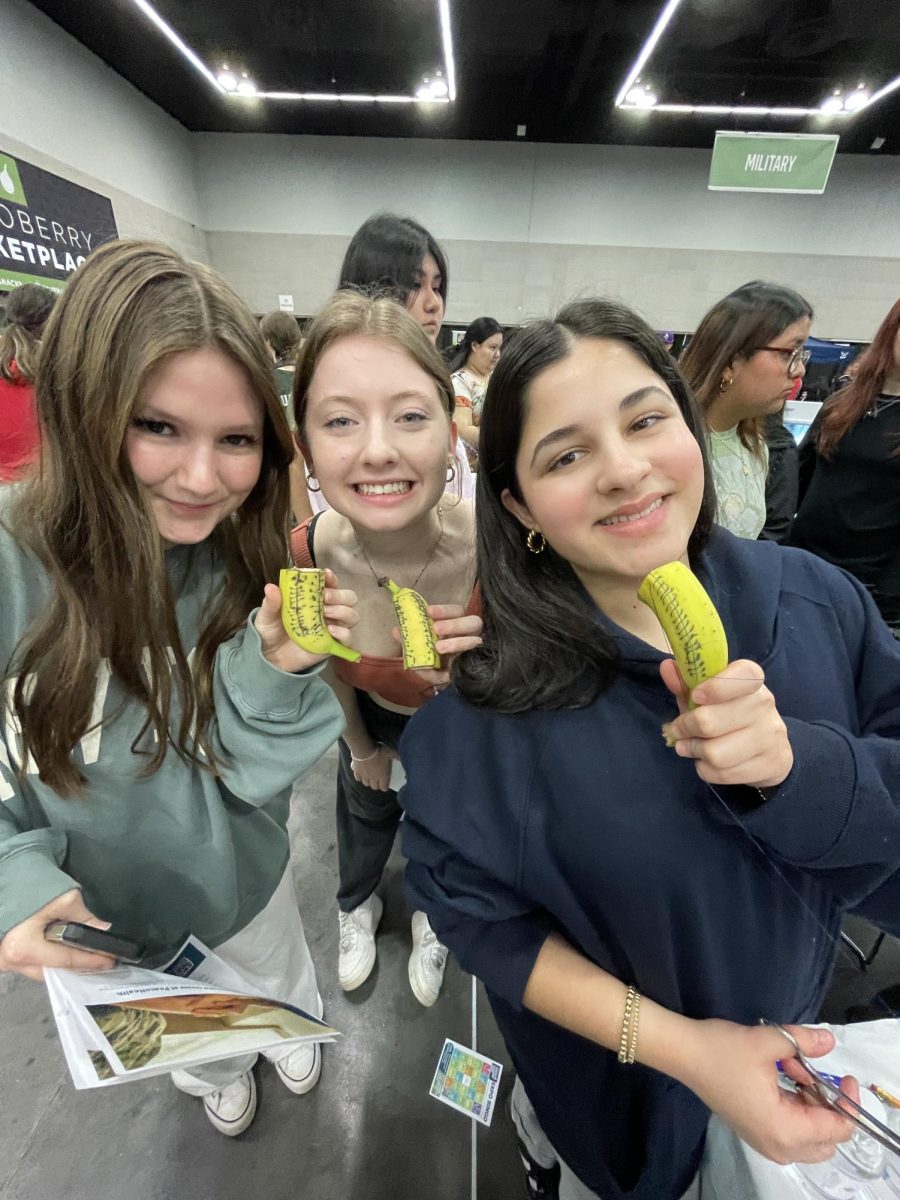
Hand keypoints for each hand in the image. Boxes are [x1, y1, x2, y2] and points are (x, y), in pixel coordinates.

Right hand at [0, 889, 115, 981]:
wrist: (8, 880)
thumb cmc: (31, 888)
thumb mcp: (63, 900)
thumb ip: (85, 918)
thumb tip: (104, 931)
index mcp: (24, 948)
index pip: (66, 960)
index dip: (91, 961)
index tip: (110, 961)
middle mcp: (11, 961)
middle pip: (54, 972)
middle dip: (79, 968)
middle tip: (102, 962)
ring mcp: (6, 961)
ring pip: (43, 972)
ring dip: (65, 966)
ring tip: (88, 959)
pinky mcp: (6, 957)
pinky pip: (34, 966)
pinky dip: (51, 961)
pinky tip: (67, 955)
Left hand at [255, 569, 357, 672]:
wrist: (270, 657)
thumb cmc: (271, 631)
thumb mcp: (267, 616)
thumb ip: (271, 603)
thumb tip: (270, 587)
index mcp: (314, 598)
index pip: (331, 583)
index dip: (332, 578)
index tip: (325, 575)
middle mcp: (328, 610)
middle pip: (349, 597)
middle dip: (339, 595)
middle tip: (324, 597)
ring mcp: (332, 627)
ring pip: (352, 615)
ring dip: (342, 611)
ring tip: (325, 613)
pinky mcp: (333, 644)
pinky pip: (348, 638)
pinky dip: (343, 633)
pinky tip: (330, 630)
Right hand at [350, 744, 395, 791]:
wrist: (364, 748)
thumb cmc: (379, 751)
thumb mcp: (391, 752)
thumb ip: (397, 756)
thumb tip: (402, 758)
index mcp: (383, 775)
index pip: (384, 787)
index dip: (385, 787)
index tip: (385, 784)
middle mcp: (373, 778)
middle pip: (374, 787)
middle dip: (376, 785)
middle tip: (378, 780)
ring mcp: (364, 776)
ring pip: (366, 784)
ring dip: (368, 782)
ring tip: (369, 777)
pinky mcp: (356, 771)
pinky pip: (357, 778)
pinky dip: (359, 777)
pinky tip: (361, 774)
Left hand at [394, 604, 482, 690]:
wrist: (450, 686)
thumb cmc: (437, 664)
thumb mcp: (422, 653)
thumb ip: (411, 642)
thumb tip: (397, 631)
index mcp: (458, 627)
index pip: (457, 611)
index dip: (445, 610)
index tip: (429, 611)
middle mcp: (472, 635)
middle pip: (473, 621)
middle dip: (454, 624)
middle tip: (436, 629)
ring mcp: (479, 650)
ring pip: (476, 640)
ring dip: (457, 642)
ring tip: (439, 648)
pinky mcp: (481, 664)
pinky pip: (477, 659)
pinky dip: (463, 660)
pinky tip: (452, 665)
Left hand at [660, 659, 792, 789]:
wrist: (770, 750)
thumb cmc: (730, 715)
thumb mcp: (708, 696)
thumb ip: (687, 682)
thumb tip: (667, 667)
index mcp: (752, 682)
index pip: (745, 675)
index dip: (717, 686)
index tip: (696, 696)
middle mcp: (765, 706)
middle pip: (711, 722)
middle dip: (686, 727)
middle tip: (678, 730)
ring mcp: (771, 737)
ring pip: (715, 754)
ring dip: (694, 751)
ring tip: (690, 747)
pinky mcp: (771, 765)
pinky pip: (723, 774)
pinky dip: (706, 770)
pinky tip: (707, 762)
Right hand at [678, 1020, 859, 1165]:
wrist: (683, 1052)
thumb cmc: (722, 1050)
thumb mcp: (767, 1040)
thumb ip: (803, 1041)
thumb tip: (828, 1040)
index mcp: (783, 1130)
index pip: (837, 1129)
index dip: (848, 1102)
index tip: (845, 1074)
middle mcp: (777, 1146)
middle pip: (827, 1140)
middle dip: (829, 1106)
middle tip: (815, 1073)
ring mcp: (764, 1142)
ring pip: (810, 1136)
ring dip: (812, 1104)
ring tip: (793, 1068)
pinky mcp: (755, 1132)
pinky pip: (792, 1131)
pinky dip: (797, 1107)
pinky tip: (783, 1078)